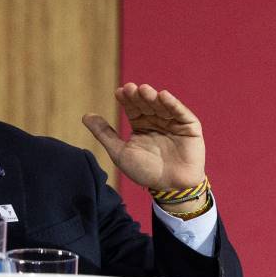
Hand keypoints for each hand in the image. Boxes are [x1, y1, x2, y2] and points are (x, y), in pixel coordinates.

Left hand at [82, 83, 205, 190]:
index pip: (133, 108)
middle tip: (130, 88)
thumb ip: (104, 134)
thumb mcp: (120, 152)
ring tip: (144, 89)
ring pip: (162, 106)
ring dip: (153, 97)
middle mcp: (157, 121)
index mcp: (141, 125)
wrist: (170, 188)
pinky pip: (182, 114)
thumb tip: (85, 116)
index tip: (119, 92)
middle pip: (147, 105)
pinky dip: (174, 104)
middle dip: (138, 96)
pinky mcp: (190, 128)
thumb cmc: (145, 172)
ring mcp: (174, 123)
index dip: (127, 100)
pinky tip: (164, 96)